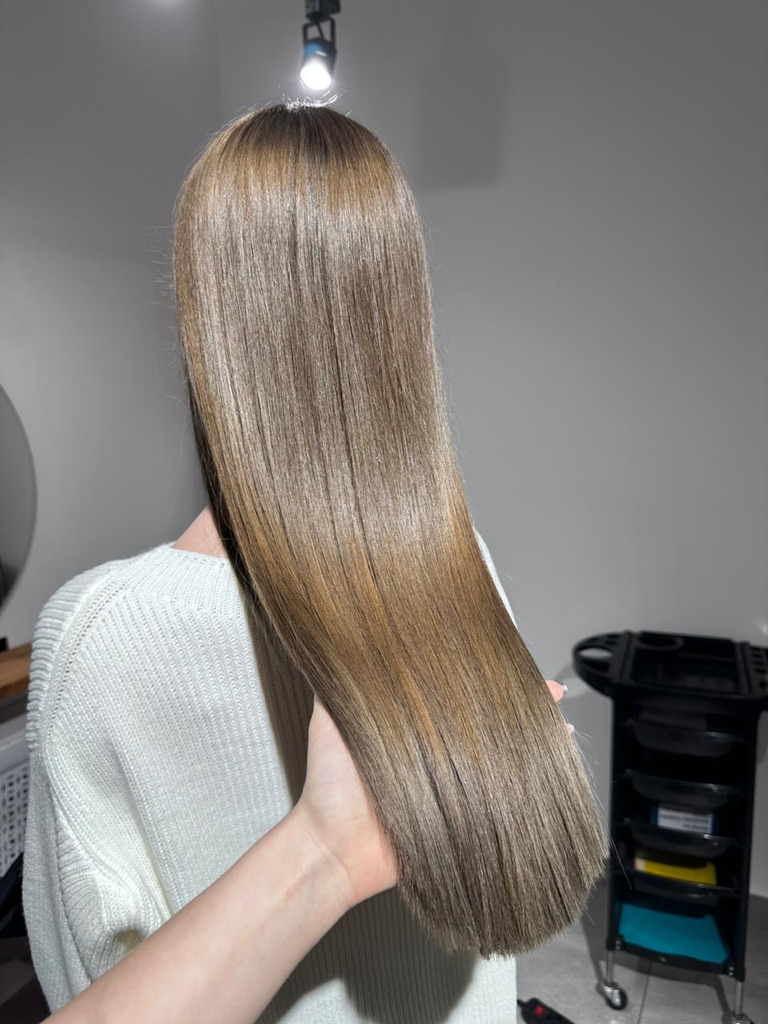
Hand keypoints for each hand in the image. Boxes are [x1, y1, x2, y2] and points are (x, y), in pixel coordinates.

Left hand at [292, 680, 566, 910]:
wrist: (335, 847)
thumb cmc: (329, 784)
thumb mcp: (330, 717)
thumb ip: (339, 680)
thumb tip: (339, 636)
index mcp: (409, 723)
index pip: (453, 689)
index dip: (480, 672)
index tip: (505, 655)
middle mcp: (436, 749)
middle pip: (484, 716)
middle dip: (518, 700)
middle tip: (546, 688)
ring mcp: (454, 779)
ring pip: (501, 747)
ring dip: (530, 731)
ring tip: (554, 714)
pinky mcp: (466, 810)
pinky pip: (504, 787)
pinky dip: (530, 771)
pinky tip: (551, 756)